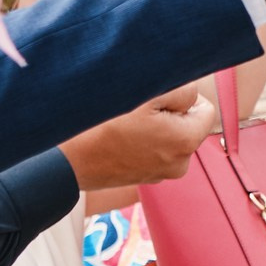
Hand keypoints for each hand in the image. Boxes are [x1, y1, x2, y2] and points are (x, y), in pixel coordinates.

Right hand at [61, 87, 214, 191]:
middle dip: (167, 112)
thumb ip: (181, 88)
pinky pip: (149, 148)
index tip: (154, 95)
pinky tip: (115, 136)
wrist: (61, 162)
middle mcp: (179, 164)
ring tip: (122, 123)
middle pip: (185, 123)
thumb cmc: (98, 124)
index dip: (182, 96)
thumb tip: (193, 91)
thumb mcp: (144, 93)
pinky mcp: (140, 176)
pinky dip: (138, 140)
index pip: (204, 108)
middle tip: (134, 109)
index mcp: (186, 142)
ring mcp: (159, 173)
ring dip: (151, 125)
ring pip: (166, 135)